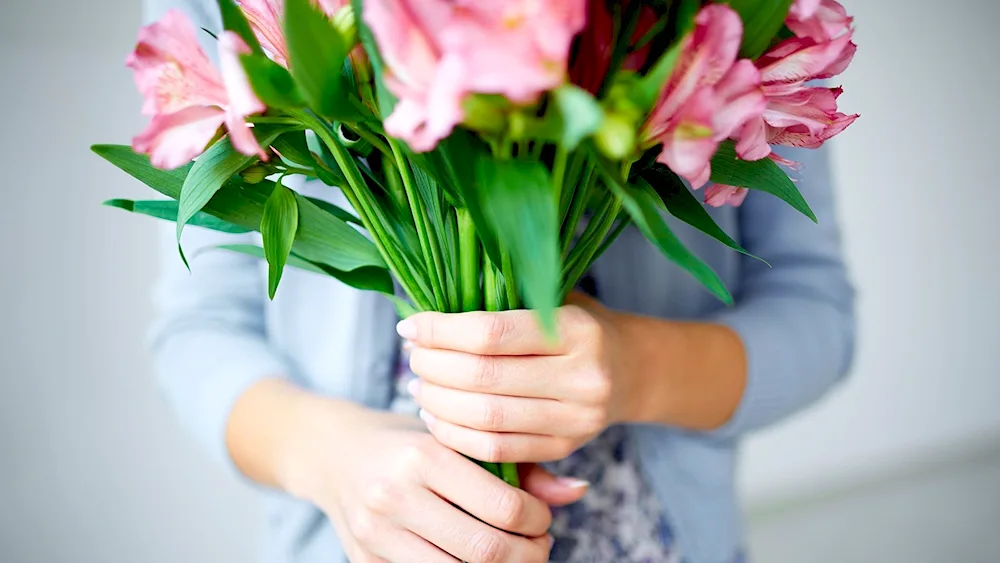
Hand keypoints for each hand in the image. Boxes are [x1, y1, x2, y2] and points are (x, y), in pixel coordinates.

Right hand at [280, 402, 586, 562]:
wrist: (333, 452)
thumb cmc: (408, 441)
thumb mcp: (458, 438)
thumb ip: (519, 464)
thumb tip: (578, 491)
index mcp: (424, 455)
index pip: (504, 507)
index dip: (538, 521)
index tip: (542, 518)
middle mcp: (395, 495)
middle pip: (486, 551)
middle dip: (527, 555)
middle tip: (538, 545)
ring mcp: (375, 533)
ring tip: (512, 556)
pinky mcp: (363, 561)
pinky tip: (473, 562)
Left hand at [399, 293, 641, 463]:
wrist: (631, 370)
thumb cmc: (577, 325)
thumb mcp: (553, 299)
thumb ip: (502, 303)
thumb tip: (425, 316)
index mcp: (578, 329)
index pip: (491, 333)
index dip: (441, 331)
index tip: (410, 325)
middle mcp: (583, 376)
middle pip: (483, 378)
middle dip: (434, 367)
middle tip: (412, 356)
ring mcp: (577, 419)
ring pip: (486, 418)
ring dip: (438, 404)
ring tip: (419, 386)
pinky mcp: (565, 448)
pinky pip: (497, 450)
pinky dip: (456, 435)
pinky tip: (437, 418)